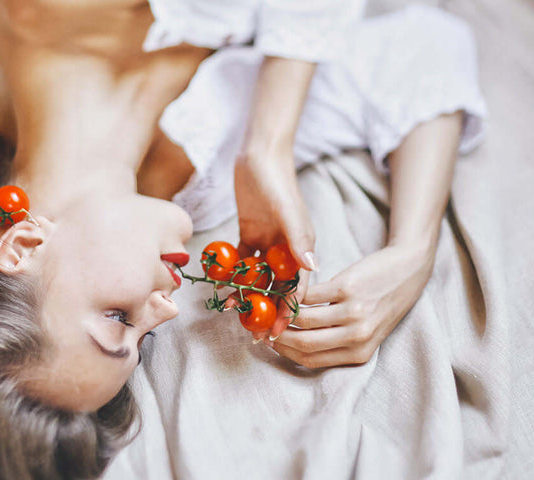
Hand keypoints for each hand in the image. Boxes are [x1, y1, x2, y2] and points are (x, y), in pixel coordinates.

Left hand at [233, 149, 316, 339]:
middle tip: (251, 332)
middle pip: (277, 287)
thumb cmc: (277, 181)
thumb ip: (299, 239)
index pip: (297, 288)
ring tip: (231, 311)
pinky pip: (242, 261)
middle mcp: (286, 249)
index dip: (287, 311)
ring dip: (248, 294)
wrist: (258, 155)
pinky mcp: (249, 234)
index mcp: (301, 247)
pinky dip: (233, 274)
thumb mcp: (288, 210)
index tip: (276, 332)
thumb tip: (312, 269)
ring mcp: (268, 243)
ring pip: (258, 277)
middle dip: (266, 310)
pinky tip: (221, 287)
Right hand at [268, 244, 435, 367]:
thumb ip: (335, 342)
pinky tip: (289, 289)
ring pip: (305, 319)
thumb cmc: (381, 303)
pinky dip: (295, 293)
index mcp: (360, 353)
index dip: (283, 352)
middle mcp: (358, 336)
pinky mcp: (348, 288)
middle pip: (305, 343)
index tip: (268, 341)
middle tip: (262, 325)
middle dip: (277, 336)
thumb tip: (291, 343)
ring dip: (283, 314)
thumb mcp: (365, 331)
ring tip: (272, 307)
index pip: (310, 360)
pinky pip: (311, 296)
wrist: (406, 271)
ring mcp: (353, 312)